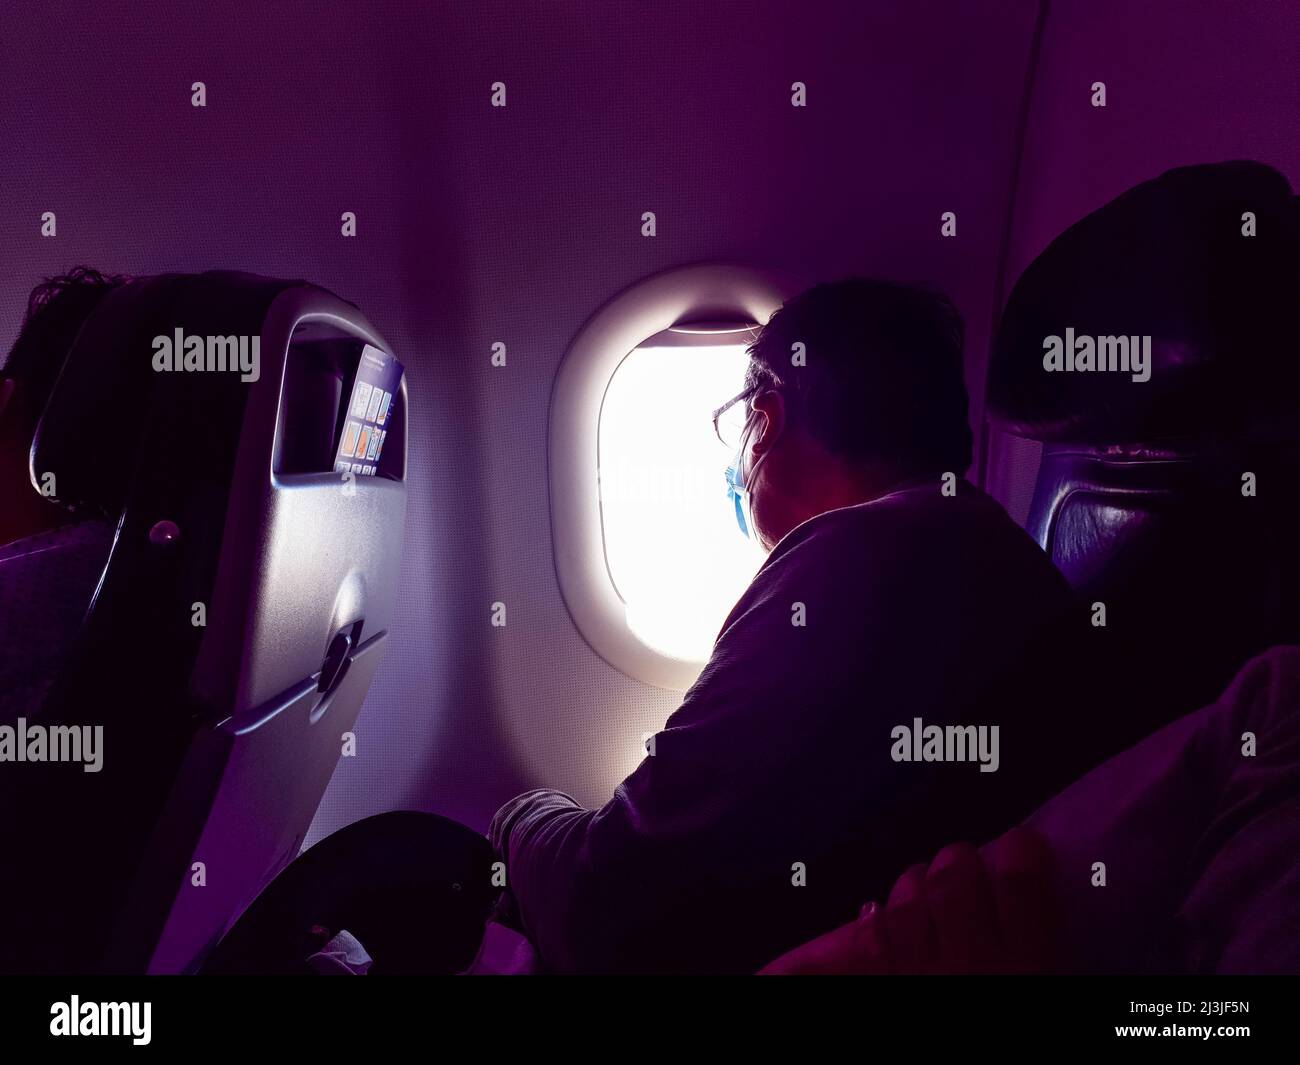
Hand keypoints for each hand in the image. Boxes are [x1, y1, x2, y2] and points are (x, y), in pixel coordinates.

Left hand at [758, 826, 1062, 973]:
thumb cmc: (1029, 1056)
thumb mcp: (1052, 992)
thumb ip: (1053, 969)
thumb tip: (1055, 951)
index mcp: (1030, 971)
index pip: (1023, 884)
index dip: (1022, 853)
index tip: (1024, 846)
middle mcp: (972, 966)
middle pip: (956, 881)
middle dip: (959, 862)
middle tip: (963, 865)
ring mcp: (919, 980)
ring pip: (907, 903)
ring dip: (914, 885)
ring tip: (922, 885)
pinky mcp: (882, 993)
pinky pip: (871, 945)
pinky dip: (874, 926)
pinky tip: (877, 917)